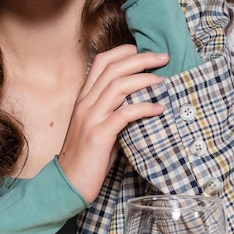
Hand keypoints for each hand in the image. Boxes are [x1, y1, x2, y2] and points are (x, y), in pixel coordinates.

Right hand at [58, 45, 167, 201]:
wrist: (68, 182)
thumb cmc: (88, 155)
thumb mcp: (99, 125)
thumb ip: (114, 109)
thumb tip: (144, 98)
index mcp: (84, 97)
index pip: (101, 61)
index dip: (124, 51)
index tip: (145, 51)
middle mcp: (85, 103)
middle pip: (113, 69)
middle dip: (141, 59)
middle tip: (164, 58)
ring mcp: (90, 118)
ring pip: (118, 86)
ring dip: (144, 79)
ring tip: (164, 81)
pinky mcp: (98, 136)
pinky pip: (124, 114)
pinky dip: (144, 108)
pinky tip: (159, 109)